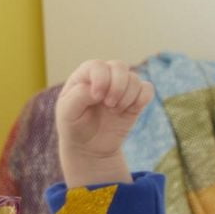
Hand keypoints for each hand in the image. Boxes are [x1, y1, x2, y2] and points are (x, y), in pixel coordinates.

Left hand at [55, 60, 152, 185]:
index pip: (98, 66)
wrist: (90, 147)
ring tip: (115, 111)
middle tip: (109, 106)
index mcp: (85, 75)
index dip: (101, 80)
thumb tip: (97, 90)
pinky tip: (130, 110)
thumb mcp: (67, 112)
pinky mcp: (135, 101)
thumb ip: (78, 96)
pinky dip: (142, 99)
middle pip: (120, 67)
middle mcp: (105, 77)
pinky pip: (147, 90)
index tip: (96, 98)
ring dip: (127, 97)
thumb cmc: (74, 126)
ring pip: (134, 79)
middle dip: (117, 87)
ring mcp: (121, 88)